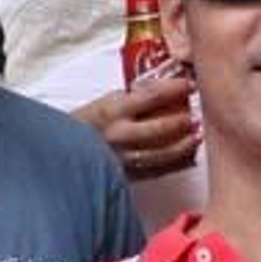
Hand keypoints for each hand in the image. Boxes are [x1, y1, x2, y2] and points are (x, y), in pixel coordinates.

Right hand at [74, 77, 198, 180]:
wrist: (61, 153)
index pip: (151, 95)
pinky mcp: (126, 176)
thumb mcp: (105, 102)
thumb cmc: (84, 124)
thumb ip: (132, 99)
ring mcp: (124, 158)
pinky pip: (158, 171)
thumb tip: (166, 91)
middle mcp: (120, 135)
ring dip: (184, 145)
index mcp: (113, 110)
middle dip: (183, 121)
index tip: (189, 85)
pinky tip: (187, 157)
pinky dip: (176, 164)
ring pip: (162, 154)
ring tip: (197, 137)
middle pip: (161, 128)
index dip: (175, 89)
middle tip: (198, 115)